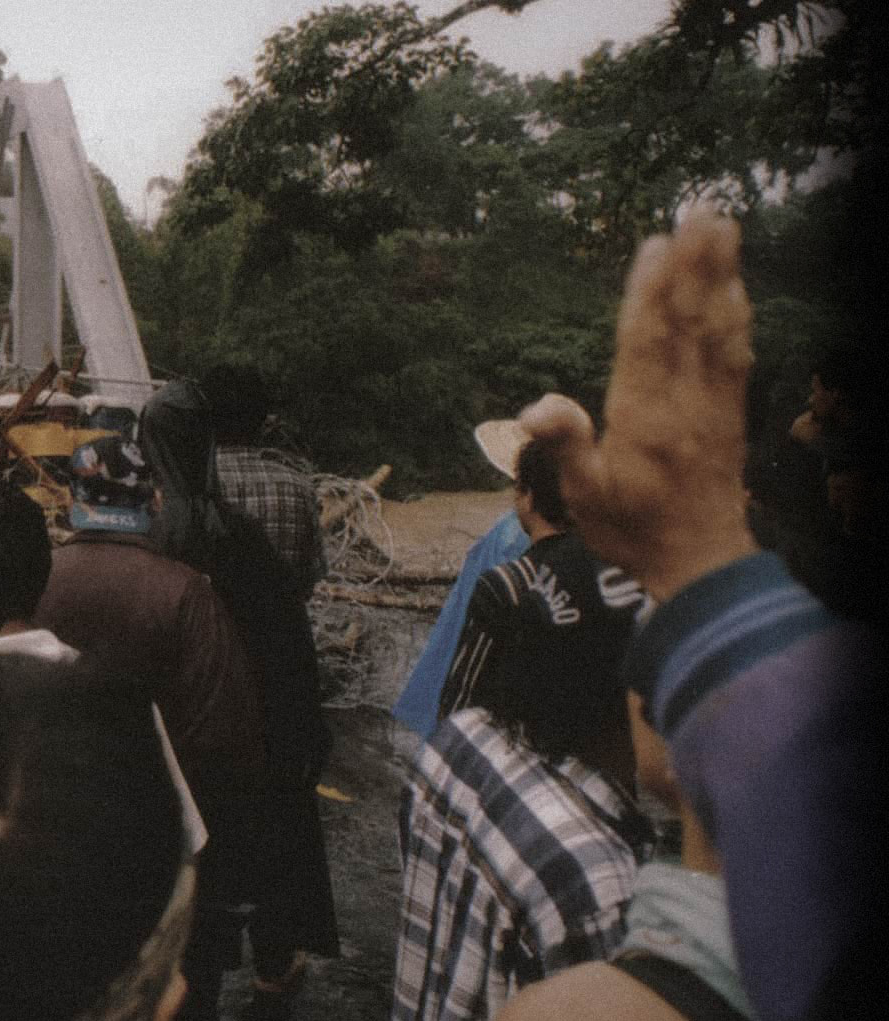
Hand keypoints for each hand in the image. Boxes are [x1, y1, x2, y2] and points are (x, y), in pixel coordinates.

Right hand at [520, 214, 758, 600]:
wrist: (698, 563)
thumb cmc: (630, 528)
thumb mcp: (582, 495)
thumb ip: (564, 445)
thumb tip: (532, 409)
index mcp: (644, 418)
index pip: (646, 343)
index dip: (649, 292)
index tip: (654, 245)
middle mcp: (684, 403)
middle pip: (690, 321)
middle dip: (695, 263)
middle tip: (702, 209)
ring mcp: (714, 404)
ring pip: (719, 328)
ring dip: (723, 273)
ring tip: (724, 226)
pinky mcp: (732, 411)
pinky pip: (736, 352)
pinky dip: (736, 312)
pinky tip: (736, 285)